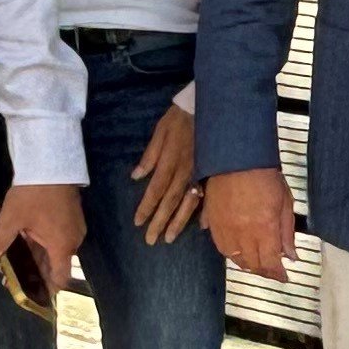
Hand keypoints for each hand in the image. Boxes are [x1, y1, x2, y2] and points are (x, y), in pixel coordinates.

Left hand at [0, 183, 83, 293]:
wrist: (52, 162)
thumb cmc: (34, 194)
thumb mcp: (12, 218)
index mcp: (62, 246)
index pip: (61, 278)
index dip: (48, 289)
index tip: (33, 294)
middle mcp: (72, 240)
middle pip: (56, 265)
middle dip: (35, 272)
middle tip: (12, 276)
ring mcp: (74, 227)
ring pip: (55, 250)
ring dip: (38, 256)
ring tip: (14, 258)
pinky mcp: (71, 215)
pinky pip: (57, 237)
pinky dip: (44, 242)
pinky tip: (25, 240)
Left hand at [131, 105, 204, 244]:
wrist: (211, 107)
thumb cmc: (181, 118)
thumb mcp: (160, 131)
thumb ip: (150, 156)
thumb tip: (136, 176)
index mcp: (169, 163)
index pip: (155, 191)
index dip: (146, 208)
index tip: (138, 223)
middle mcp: (185, 173)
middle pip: (170, 202)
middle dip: (159, 222)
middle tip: (151, 240)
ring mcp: (201, 174)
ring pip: (188, 203)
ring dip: (179, 222)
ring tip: (170, 237)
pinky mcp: (213, 173)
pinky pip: (210, 196)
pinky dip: (207, 212)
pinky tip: (203, 226)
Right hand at [205, 168, 296, 280]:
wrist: (236, 158)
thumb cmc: (265, 176)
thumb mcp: (284, 202)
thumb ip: (287, 232)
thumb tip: (291, 257)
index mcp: (265, 228)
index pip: (271, 262)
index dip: (277, 274)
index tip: (283, 277)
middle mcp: (243, 234)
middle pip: (253, 264)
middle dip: (264, 270)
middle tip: (272, 270)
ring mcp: (225, 230)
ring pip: (235, 259)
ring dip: (247, 264)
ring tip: (257, 262)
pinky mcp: (212, 223)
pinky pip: (221, 247)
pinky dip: (231, 254)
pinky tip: (239, 251)